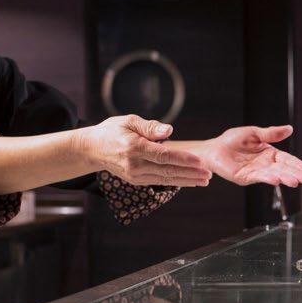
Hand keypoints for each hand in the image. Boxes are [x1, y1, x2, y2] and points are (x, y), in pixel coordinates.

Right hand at [81, 115, 210, 186]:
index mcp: (134, 147)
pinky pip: (160, 181)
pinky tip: (190, 181)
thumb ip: (150, 126)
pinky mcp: (136, 181)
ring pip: (166, 179)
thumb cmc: (113, 131)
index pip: (163, 155)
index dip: (183, 159)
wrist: (93, 149)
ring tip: (204, 180)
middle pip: (167, 170)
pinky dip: (176, 181)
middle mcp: (134, 164)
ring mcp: (135, 175)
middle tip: (208, 174)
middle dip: (190, 173)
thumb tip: (169, 130)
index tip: (199, 161)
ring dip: (187, 180)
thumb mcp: (129, 120)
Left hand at [202, 125, 301, 186]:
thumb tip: (289, 129)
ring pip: (273, 175)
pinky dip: (268, 178)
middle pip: (283, 169)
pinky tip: (276, 179)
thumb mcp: (254, 133)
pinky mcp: (245, 177)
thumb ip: (271, 133)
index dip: (298, 165)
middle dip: (295, 174)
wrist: (214, 148)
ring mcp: (256, 172)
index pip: (287, 160)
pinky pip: (258, 177)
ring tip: (295, 181)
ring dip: (285, 178)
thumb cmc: (232, 140)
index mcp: (269, 153)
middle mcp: (264, 164)